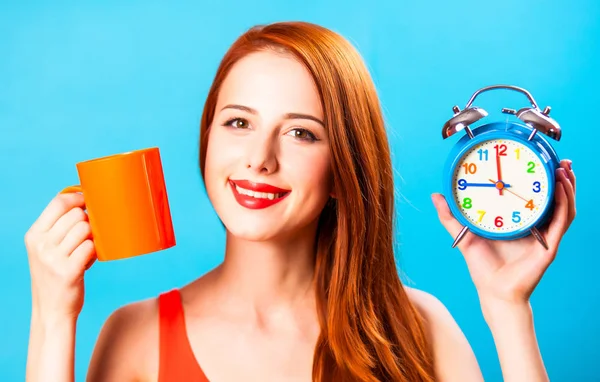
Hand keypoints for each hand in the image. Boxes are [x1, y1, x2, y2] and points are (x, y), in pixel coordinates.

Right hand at [25, 192, 96, 321]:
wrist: (52, 311)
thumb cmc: (55, 275)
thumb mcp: (46, 249)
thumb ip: (59, 227)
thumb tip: (85, 199)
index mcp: (34, 235)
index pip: (58, 203)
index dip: (78, 197)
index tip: (89, 200)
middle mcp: (40, 245)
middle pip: (77, 214)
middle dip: (88, 222)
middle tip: (87, 236)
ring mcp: (53, 258)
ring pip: (85, 229)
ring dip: (92, 237)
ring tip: (86, 250)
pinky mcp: (68, 271)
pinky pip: (91, 247)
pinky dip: (95, 252)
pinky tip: (89, 261)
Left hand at [431, 159, 575, 314]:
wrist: (492, 291)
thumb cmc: (481, 267)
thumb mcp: (464, 234)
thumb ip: (450, 216)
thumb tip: (436, 195)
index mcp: (520, 222)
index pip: (535, 196)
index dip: (541, 178)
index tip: (541, 159)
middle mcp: (536, 227)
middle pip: (555, 198)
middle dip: (561, 178)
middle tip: (562, 160)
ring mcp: (545, 237)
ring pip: (564, 207)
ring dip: (567, 188)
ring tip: (565, 170)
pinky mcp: (548, 247)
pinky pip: (560, 222)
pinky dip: (563, 205)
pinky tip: (561, 190)